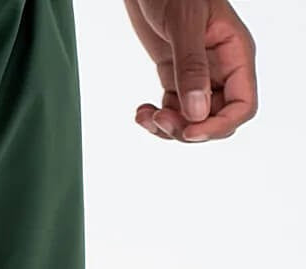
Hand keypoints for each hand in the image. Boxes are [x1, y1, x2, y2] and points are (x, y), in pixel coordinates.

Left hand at [125, 0, 257, 141]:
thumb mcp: (185, 23)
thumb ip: (191, 67)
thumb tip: (197, 111)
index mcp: (235, 55)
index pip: (242, 105)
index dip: (218, 126)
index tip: (189, 131)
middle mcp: (220, 69)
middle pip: (215, 119)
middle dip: (188, 129)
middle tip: (160, 119)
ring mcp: (198, 75)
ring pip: (193, 120)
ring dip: (168, 128)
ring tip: (146, 116)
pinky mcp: (175, 77)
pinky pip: (173, 110)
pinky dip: (156, 119)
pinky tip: (141, 112)